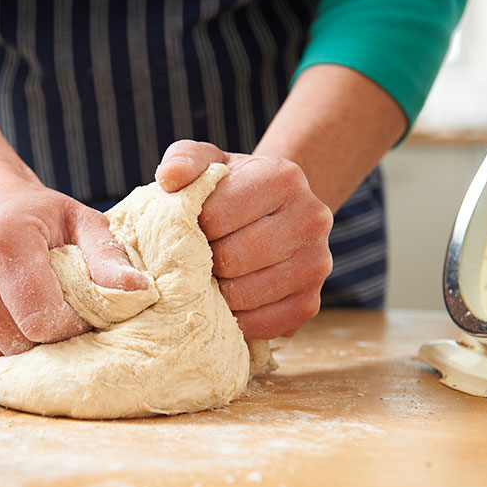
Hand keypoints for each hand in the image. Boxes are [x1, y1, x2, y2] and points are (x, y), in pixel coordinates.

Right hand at [0, 161, 148, 361]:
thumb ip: (109, 256)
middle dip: (47, 338)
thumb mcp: (81, 221)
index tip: (79, 312)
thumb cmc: (39, 215)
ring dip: (21, 343)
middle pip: (17, 341)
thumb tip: (138, 292)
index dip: (69, 327)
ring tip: (29, 307)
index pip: (40, 319)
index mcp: (0, 238)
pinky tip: (4, 311)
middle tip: (57, 310)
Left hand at [156, 140, 332, 338]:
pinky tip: (225, 302)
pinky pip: (262, 325)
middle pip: (232, 258)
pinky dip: (234, 320)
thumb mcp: (207, 162)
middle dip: (201, 263)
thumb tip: (169, 179)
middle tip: (192, 259)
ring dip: (215, 294)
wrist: (271, 215)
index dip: (191, 228)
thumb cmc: (229, 189)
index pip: (217, 216)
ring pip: (245, 295)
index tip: (189, 228)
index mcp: (283, 178)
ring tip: (207, 278)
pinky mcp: (310, 303)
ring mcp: (317, 264)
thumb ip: (184, 161)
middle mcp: (311, 219)